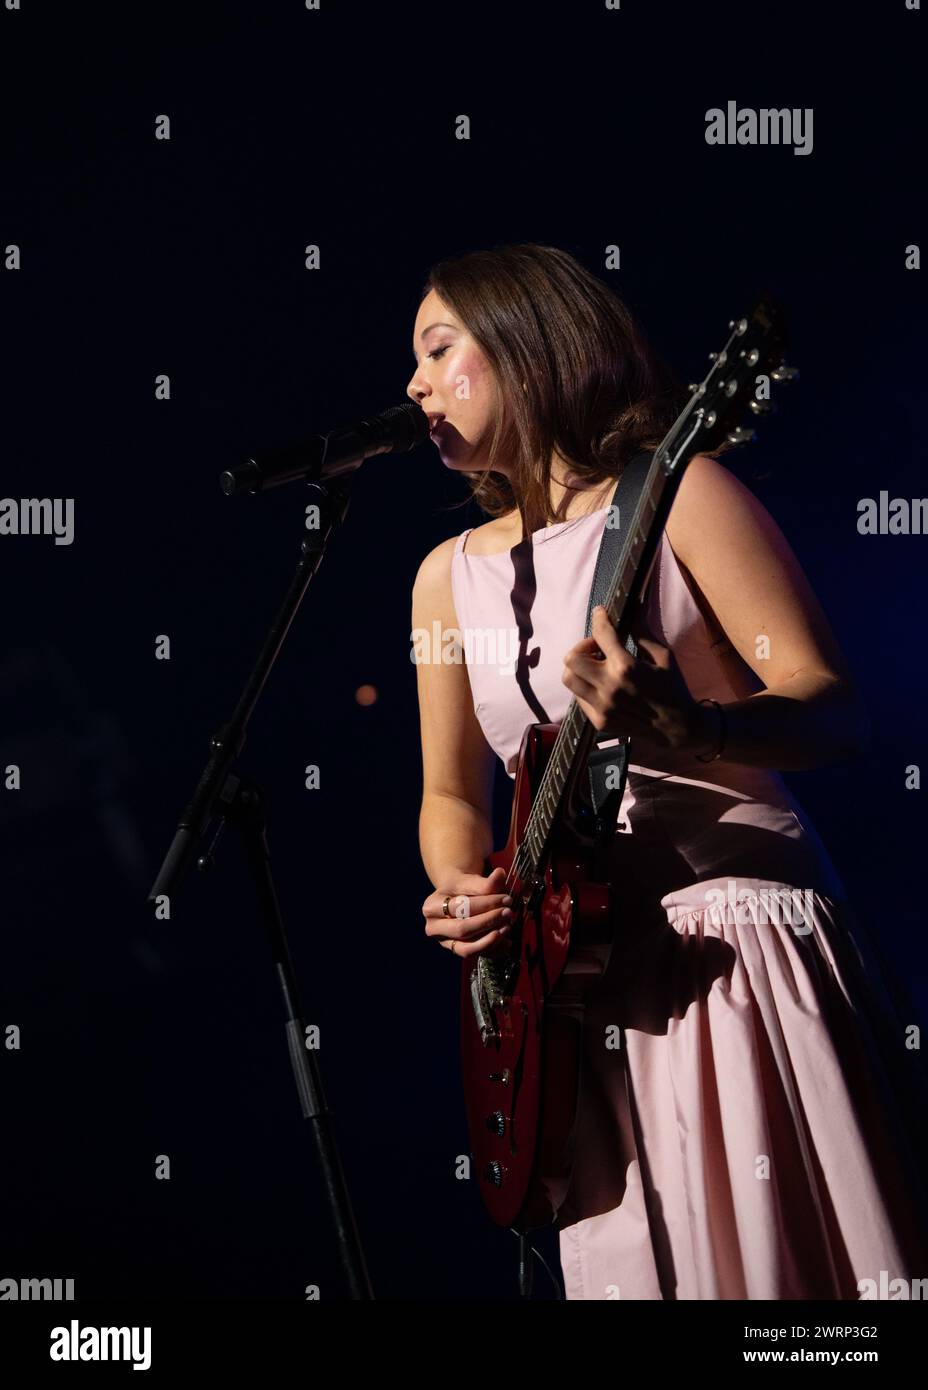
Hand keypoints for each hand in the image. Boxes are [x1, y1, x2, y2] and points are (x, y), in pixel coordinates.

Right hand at [422, 865, 513, 958]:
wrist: (457, 899)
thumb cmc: (464, 889)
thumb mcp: (471, 881)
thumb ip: (485, 881)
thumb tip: (499, 874)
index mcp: (432, 906)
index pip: (462, 905)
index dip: (486, 903)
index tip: (506, 898)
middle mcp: (433, 926)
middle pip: (462, 928)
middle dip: (488, 921)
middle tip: (508, 913)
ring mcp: (443, 942)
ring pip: (466, 946)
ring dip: (490, 938)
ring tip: (507, 926)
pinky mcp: (455, 951)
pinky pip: (474, 954)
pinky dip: (491, 949)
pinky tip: (506, 942)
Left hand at [561, 606, 707, 753]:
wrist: (677, 727)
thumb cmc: (673, 687)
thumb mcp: (664, 655)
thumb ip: (643, 632)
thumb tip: (633, 609)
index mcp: (626, 666)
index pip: (601, 634)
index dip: (599, 618)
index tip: (600, 613)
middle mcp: (609, 687)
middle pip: (571, 658)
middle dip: (582, 647)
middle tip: (597, 649)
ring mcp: (602, 706)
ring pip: (569, 679)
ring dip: (579, 669)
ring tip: (596, 668)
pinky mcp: (600, 721)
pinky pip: (579, 698)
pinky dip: (585, 687)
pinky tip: (601, 685)